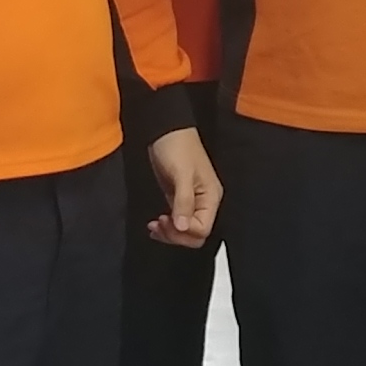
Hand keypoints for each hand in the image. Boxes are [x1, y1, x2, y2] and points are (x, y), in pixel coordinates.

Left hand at [147, 127, 221, 248]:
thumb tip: (182, 227)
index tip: (167, 220)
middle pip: (195, 234)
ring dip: (169, 233)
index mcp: (211, 197)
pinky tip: (155, 224)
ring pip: (185, 230)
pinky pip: (177, 221)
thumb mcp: (181, 173)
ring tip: (154, 225)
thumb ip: (183, 201)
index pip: (202, 228)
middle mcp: (204, 202)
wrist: (165, 130)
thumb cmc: (177, 146)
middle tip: (159, 224)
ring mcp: (192, 201)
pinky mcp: (179, 199)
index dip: (184, 231)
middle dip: (176, 235)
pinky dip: (166, 226)